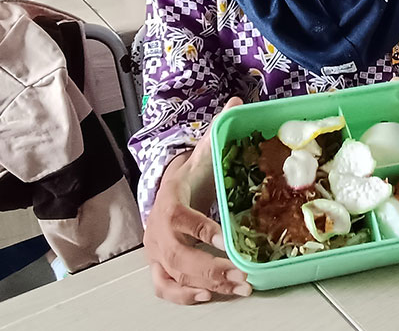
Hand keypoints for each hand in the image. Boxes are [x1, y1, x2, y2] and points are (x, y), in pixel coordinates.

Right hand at [145, 98, 250, 304]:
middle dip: (210, 267)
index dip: (200, 229)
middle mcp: (158, 231)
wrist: (163, 194)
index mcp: (169, 201)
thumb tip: (236, 100)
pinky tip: (210, 297)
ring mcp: (156, 252)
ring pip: (173, 276)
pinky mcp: (158, 268)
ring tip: (238, 288)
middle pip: (178, 255)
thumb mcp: (201, 154)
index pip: (180, 218)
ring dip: (205, 285)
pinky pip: (164, 289)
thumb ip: (217, 132)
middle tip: (242, 274)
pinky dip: (184, 297)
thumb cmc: (188, 178)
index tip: (223, 238)